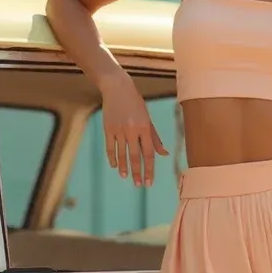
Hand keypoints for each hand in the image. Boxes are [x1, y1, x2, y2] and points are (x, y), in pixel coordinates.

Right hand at [100, 71, 168, 186]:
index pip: (149, 153)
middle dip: (137, 172)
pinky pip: (110, 147)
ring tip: (125, 177)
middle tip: (139, 184)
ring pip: (121, 153)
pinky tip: (114, 166)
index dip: (149, 169)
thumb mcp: (148, 119)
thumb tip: (164, 154)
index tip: (150, 182)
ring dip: (124, 167)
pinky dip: (112, 157)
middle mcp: (132, 130)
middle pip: (135, 156)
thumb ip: (155, 138)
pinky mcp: (108, 128)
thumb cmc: (136, 103)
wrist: (117, 88)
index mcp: (144, 128)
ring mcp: (118, 130)